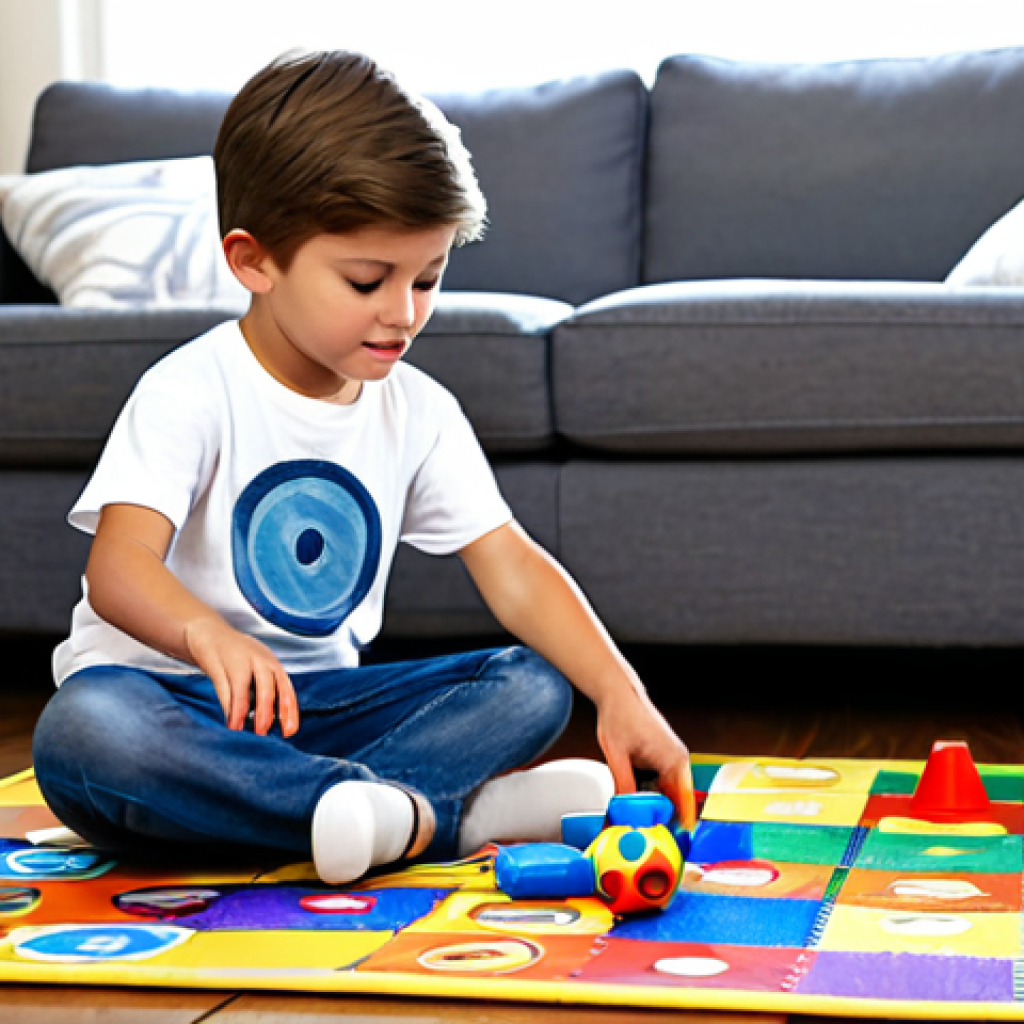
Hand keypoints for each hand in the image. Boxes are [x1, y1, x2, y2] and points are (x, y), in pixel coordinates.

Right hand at [183, 616, 298, 736]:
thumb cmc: (237, 656)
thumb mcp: (257, 671)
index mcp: (272, 665)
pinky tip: (229, 721)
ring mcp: (238, 661)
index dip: (289, 711)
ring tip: (242, 731)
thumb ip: (264, 692)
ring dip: (243, 711)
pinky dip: (227, 706)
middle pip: (267, 687)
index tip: (289, 731)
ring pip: (244, 688)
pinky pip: (224, 687)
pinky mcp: (218, 663)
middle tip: (264, 732)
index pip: (286, 688)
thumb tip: (269, 723)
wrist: (210, 632)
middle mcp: (259, 661)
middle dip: (267, 712)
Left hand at [596, 684, 696, 830]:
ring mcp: (673, 760)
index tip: (674, 846)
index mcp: (675, 761)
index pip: (685, 803)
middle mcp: (679, 762)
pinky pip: (662, 786)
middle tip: (647, 840)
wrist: (619, 694)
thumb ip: (623, 786)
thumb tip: (622, 815)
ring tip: (639, 826)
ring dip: (656, 809)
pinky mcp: (664, 759)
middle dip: (663, 822)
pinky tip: (635, 805)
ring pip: (668, 796)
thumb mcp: (617, 756)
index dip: (680, 826)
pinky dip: (651, 796)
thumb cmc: (620, 717)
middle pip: (677, 803)